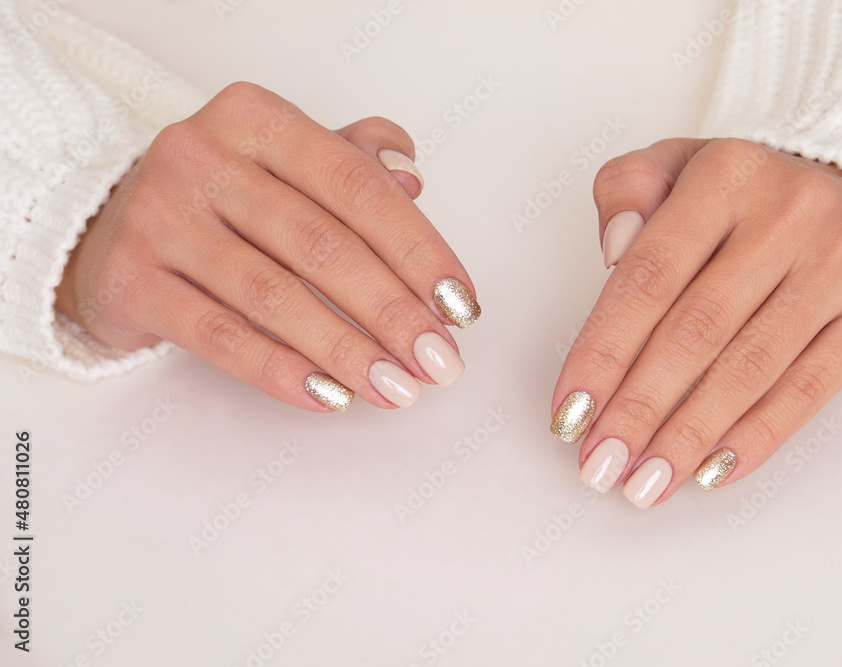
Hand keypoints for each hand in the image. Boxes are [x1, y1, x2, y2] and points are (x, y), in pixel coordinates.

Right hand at [55, 82, 478, 411]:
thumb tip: (412, 179)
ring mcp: (158, 218)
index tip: (460, 304)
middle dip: (393, 312)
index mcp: (255, 118)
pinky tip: (331, 396)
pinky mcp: (130, 280)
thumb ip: (353, 160)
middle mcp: (201, 157)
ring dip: (347, 351)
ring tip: (398, 388)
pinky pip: (219, 337)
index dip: (418, 250)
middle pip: (321, 245)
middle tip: (439, 361)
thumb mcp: (287, 161)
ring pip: (274, 296)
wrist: (108, 230)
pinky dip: (281, 372)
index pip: (356, 186)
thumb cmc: (222, 199)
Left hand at [551, 138, 841, 507]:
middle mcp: (790, 215)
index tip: (568, 410)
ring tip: (644, 482)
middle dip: (638, 408)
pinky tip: (710, 472)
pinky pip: (809, 391)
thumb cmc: (753, 195)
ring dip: (687, 436)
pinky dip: (755, 438)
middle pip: (696, 331)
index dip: (602, 352)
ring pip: (748, 370)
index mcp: (727, 175)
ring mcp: (841, 266)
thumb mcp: (680, 164)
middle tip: (600, 461)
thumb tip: (612, 250)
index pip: (648, 277)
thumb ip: (628, 191)